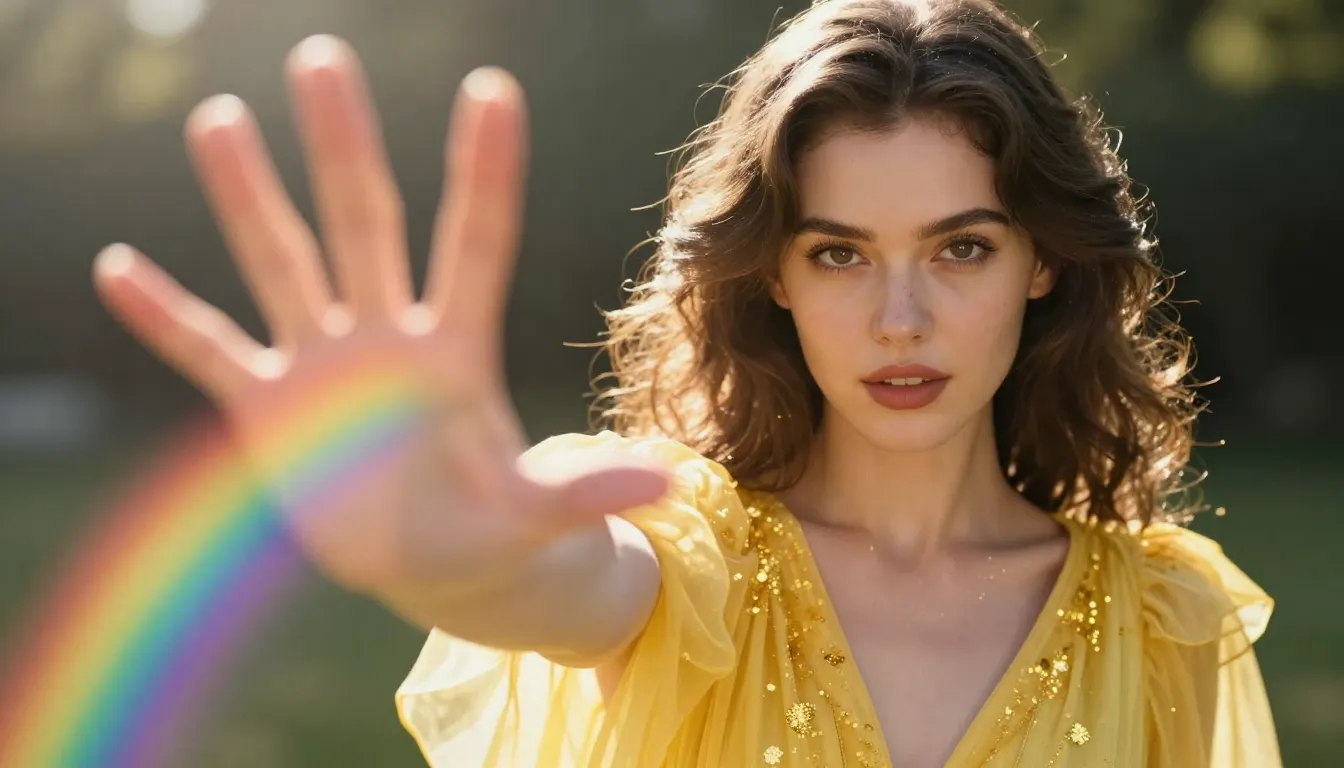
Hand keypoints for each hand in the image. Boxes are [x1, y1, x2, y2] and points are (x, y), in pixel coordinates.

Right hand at [92, 36, 666, 595]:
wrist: (435, 563)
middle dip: (342, 147)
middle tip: (321, 56)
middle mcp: (387, 339)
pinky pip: (210, 353)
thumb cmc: (494, 530)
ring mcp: (323, 367)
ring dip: (247, 198)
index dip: (484, 173)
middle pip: (364, 223)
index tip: (494, 90)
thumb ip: (589, 489)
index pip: (477, 242)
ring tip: (219, 116)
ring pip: (282, 263)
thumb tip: (674, 478)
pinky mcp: (270, 411)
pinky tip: (117, 267)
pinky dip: (166, 318)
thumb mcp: (540, 514)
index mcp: (458, 352)